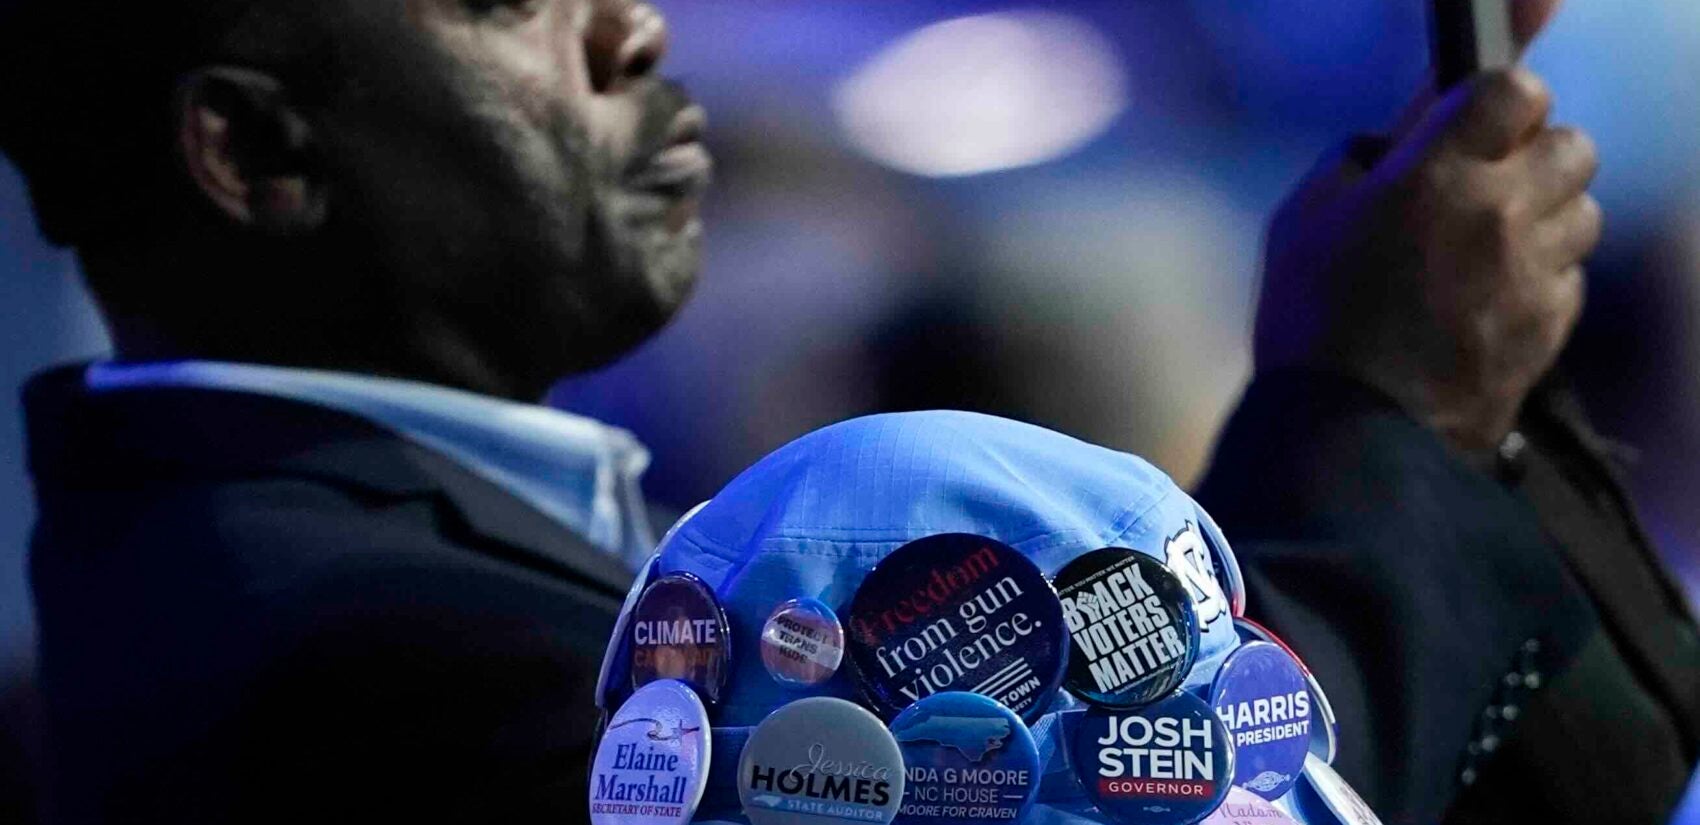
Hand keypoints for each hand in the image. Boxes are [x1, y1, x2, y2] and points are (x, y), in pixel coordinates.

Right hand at [1254, 64, 1600, 454]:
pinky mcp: (1553, 325)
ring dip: (1547, 221)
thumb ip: (1355, 164)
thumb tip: (1391, 148)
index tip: (1472, 131)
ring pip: (1584, 214)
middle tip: (1490, 191)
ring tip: (1499, 251)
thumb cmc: (1310, 319)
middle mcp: (1503, 210)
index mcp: (1437, 173)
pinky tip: (1498, 302)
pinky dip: (1543, 281)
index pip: (1514, 93)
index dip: (1498, 106)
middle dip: (1535, 161)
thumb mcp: (1301, 219)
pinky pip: (1572, 278)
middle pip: (1572, 148)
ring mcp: (1537, 271)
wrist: (1350, 430)